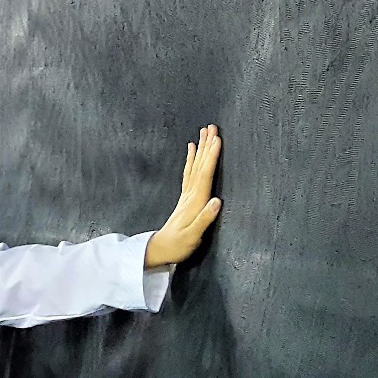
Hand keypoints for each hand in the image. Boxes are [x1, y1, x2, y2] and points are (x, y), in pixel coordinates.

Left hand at [145, 124, 222, 267]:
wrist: (159, 250)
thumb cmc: (178, 245)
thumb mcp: (193, 236)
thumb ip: (205, 219)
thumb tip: (217, 201)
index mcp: (195, 202)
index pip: (205, 175)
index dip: (211, 157)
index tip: (218, 139)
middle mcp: (190, 196)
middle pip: (199, 166)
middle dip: (206, 146)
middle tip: (211, 127)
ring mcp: (186, 196)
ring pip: (194, 167)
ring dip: (200, 149)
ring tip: (203, 133)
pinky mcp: (185, 199)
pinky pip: (189, 173)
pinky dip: (192, 160)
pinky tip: (191, 151)